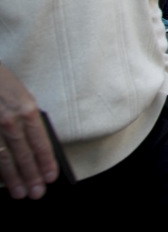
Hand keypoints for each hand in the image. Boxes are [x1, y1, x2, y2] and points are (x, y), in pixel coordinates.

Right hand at [0, 65, 57, 199]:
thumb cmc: (1, 84)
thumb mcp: (20, 95)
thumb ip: (27, 118)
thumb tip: (34, 146)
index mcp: (26, 109)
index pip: (40, 142)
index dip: (46, 161)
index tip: (52, 177)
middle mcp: (10, 120)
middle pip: (22, 155)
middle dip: (31, 176)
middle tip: (37, 193)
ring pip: (3, 159)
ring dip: (13, 179)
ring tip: (20, 193)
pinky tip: (1, 181)